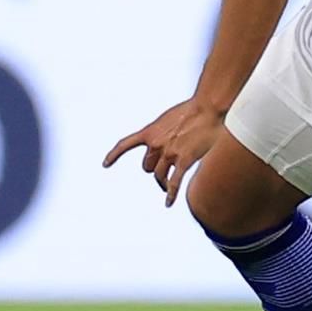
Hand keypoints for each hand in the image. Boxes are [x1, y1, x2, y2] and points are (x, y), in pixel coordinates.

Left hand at [102, 99, 226, 205]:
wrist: (206, 107)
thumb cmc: (191, 109)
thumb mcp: (167, 118)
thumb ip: (161, 131)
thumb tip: (164, 140)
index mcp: (149, 132)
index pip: (125, 145)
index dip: (114, 155)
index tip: (105, 164)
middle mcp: (155, 144)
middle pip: (147, 167)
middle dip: (153, 169)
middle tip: (161, 173)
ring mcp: (169, 153)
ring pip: (159, 176)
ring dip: (162, 182)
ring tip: (166, 187)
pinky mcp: (184, 160)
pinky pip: (174, 183)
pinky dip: (170, 195)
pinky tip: (168, 203)